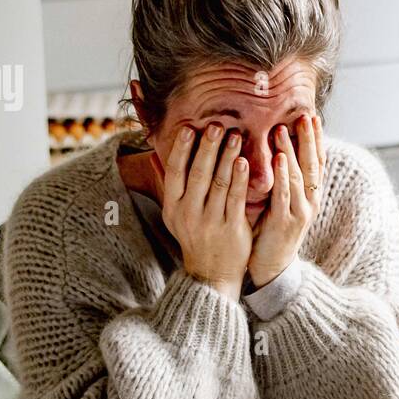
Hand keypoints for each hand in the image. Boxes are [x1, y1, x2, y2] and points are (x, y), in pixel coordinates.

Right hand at [155, 123, 252, 301]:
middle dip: (208, 147)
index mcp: (173, 207)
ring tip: (235, 136)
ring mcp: (210, 221)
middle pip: (198, 174)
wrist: (211, 274)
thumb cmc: (196, 237)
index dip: (181, 149)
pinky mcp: (231, 228)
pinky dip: (240, 178)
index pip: (175, 172)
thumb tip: (155, 155)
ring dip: (227, 157)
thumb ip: (171, 186)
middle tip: (216, 125)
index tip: (189, 128)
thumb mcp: (175, 215)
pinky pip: (236, 198)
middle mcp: (189, 213)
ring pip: (219, 183)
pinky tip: (244, 161)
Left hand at [248, 114, 325, 287]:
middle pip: (313, 164)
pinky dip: (284, 175)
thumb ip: (281, 179)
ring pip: (300, 176)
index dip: (316, 139)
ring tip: (285, 129)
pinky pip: (286, 194)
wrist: (271, 268)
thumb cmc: (271, 232)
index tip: (312, 117)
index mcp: (309, 195)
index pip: (317, 161)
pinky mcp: (287, 223)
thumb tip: (276, 151)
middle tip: (305, 115)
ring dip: (293, 151)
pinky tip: (281, 158)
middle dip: (309, 139)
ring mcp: (300, 212)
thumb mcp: (279, 202)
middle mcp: (310, 201)